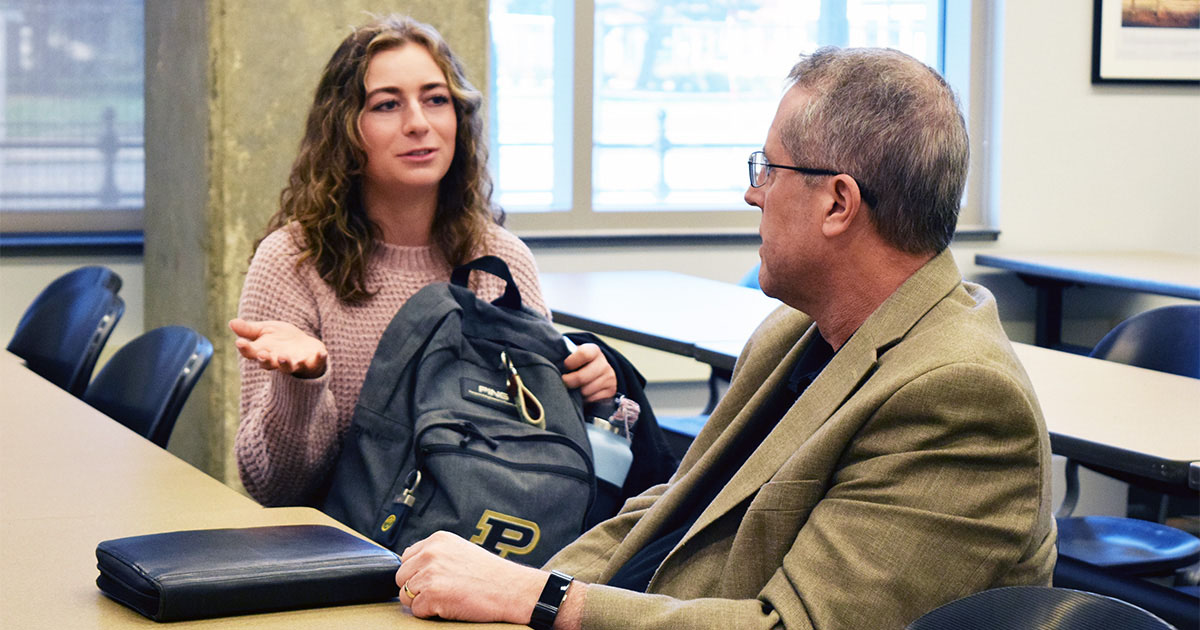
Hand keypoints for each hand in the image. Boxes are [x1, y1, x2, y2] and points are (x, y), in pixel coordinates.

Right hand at [229, 318, 327, 378]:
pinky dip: (320, 358)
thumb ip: (250, 330)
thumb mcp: (266, 331)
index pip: (252, 353)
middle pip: (269, 364)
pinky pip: (317, 362)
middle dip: (266, 360)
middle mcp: (278, 361)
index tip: (240, 342)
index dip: (245, 349)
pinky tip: (322, 353)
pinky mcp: (313, 362)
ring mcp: (296, 363)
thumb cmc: (281, 340)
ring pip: (290, 367)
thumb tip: (231, 322)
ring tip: (283, 357)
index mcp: (264, 353)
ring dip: (286, 363)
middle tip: (263, 354)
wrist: (304, 347)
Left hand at [395, 531, 546, 622]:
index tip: (434, 579)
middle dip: (416, 588)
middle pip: (402, 577)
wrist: (511, 589)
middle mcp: (431, 553)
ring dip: (422, 601)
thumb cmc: (490, 574)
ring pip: (406, 595)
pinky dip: (430, 613)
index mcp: (437, 539)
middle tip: (440, 591)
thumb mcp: (460, 550)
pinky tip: (450, 605)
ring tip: (447, 598)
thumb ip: (435, 554)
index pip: (407, 557)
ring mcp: (430, 573)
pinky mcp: (432, 594)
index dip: (418, 573)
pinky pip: (416, 611)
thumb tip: (410, 564)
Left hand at [562, 343, 616, 402]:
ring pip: (585, 392)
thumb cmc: (579, 363)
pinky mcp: (611, 391)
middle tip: (564, 382)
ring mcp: (609, 378)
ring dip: (577, 393)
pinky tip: (583, 394)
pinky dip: (585, 400)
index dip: (570, 362)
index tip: (565, 366)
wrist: (597, 370)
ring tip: (574, 388)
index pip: (583, 354)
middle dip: (569, 382)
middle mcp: (604, 364)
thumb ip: (564, 356)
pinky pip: (592, 400)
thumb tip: (550, 362)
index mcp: (594, 351)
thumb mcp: (574, 354)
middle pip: (581, 378)